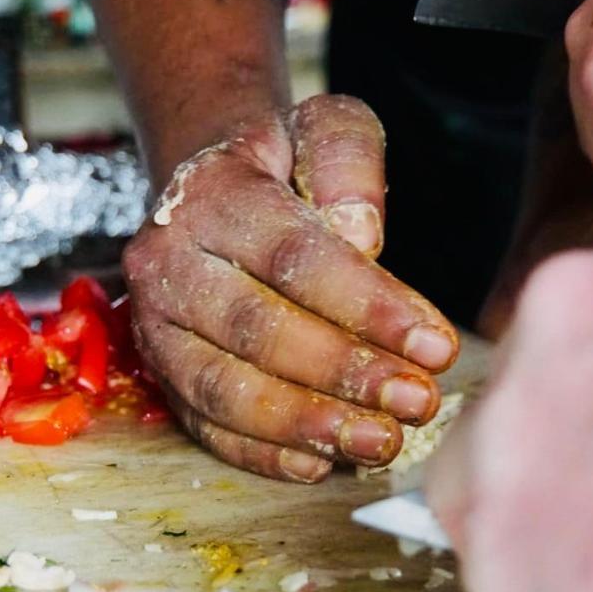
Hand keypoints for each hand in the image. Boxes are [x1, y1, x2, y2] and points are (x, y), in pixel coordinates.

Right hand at [124, 95, 459, 482]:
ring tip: (380, 442)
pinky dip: (262, 454)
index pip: (295, 258)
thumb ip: (348, 161)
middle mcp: (168, 264)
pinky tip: (322, 465)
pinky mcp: (161, 375)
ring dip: (306, 426)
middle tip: (416, 401)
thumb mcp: (324, 126)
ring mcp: (157, 327)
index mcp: (213, 198)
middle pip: (257, 331)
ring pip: (224, 389)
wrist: (209, 190)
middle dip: (345, 373)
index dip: (367, 307)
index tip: (435, 345)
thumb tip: (362, 236)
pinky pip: (205, 426)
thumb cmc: (283, 163)